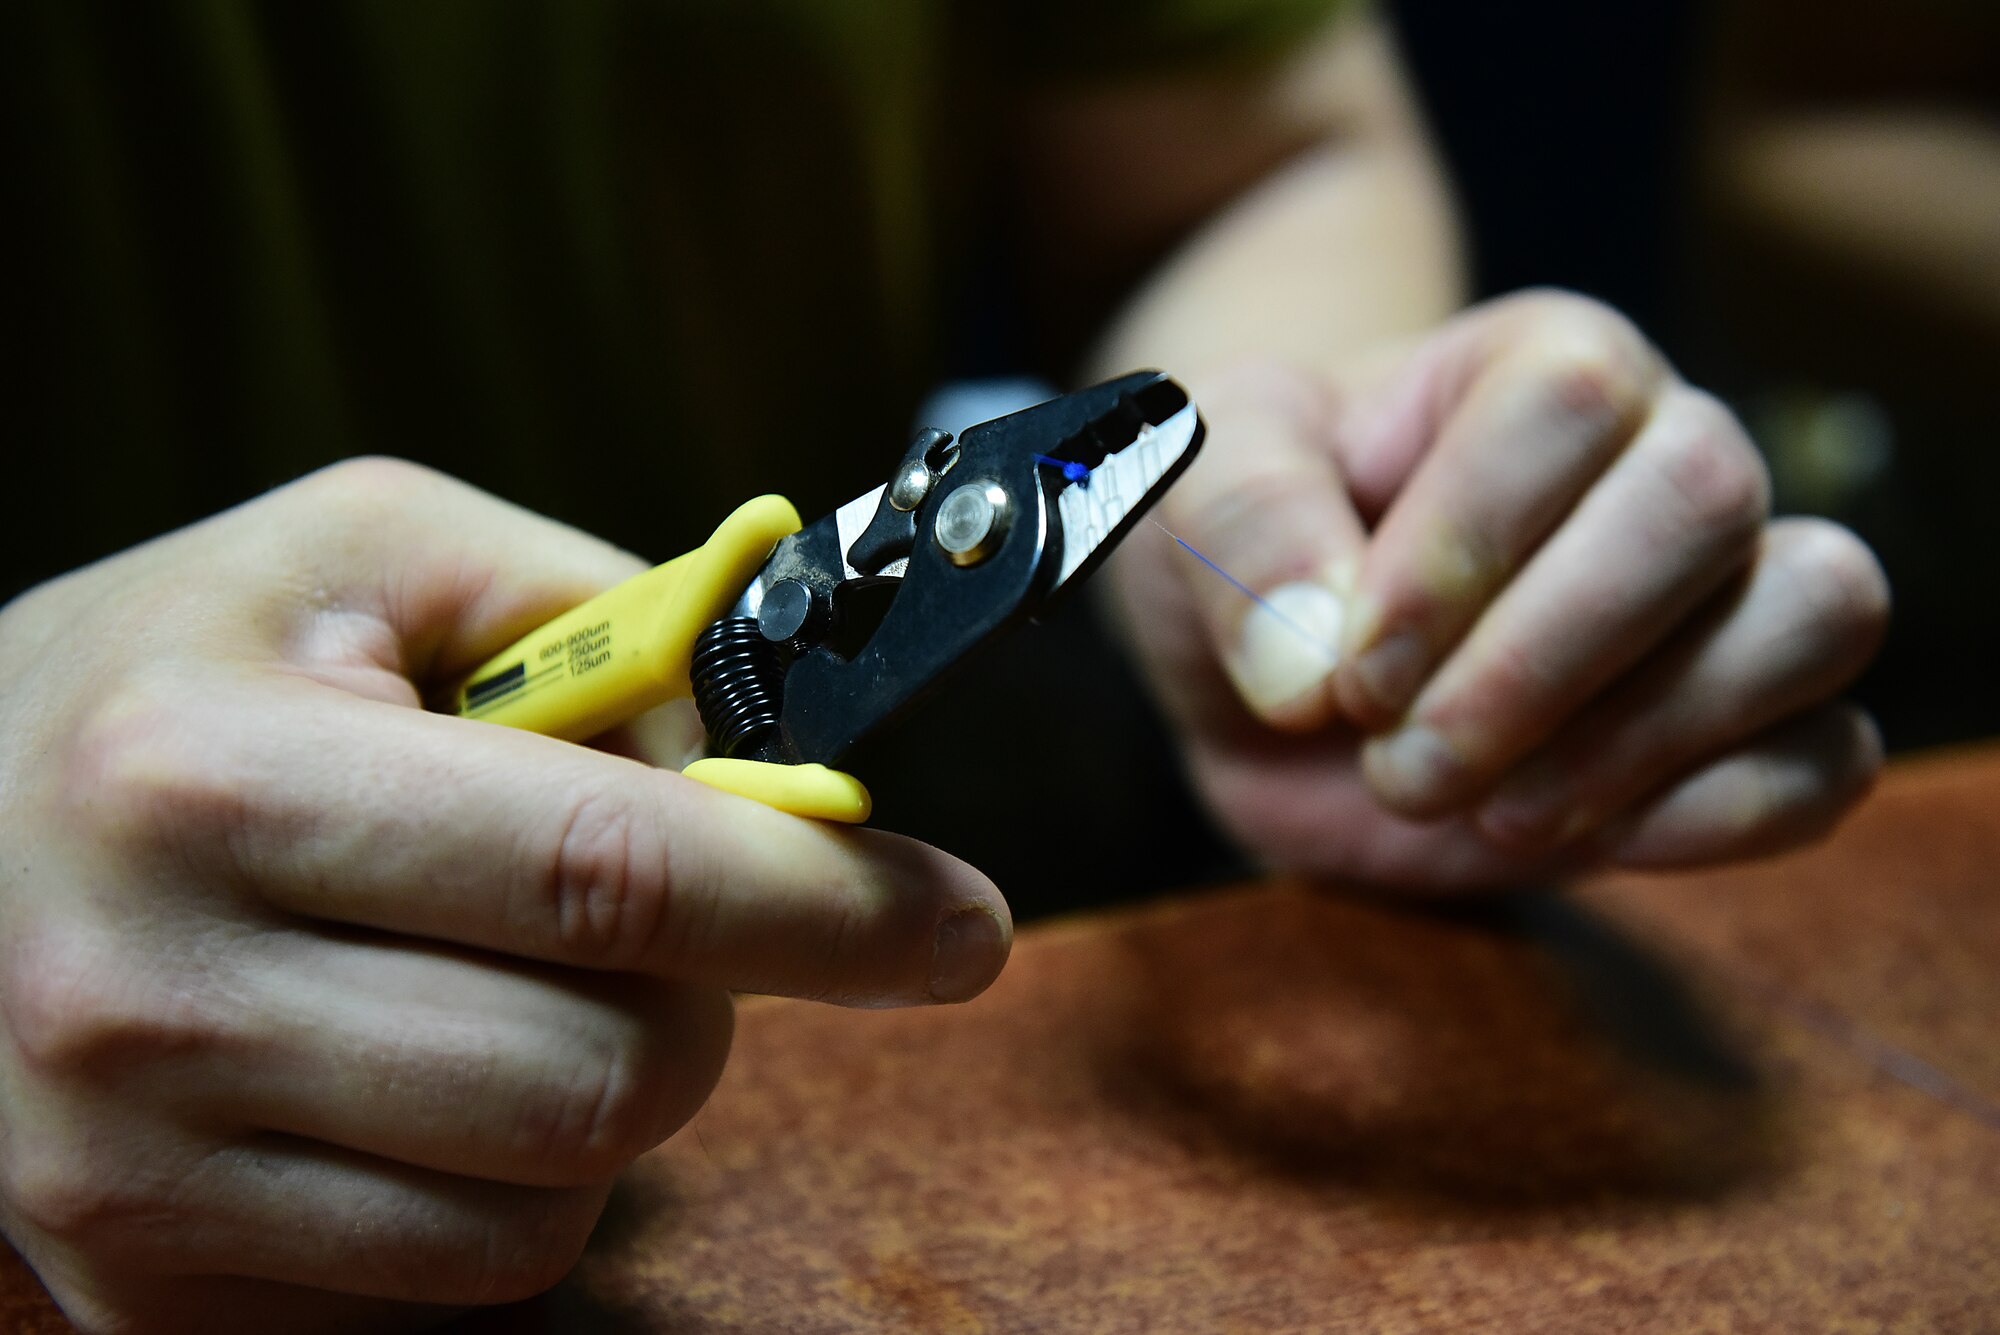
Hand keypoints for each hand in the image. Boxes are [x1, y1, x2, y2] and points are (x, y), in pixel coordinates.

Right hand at [0, 460, 1009, 1332]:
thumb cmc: (168, 676)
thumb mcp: (364, 557)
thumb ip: (599, 615)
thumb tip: (789, 751)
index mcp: (216, 778)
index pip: (610, 875)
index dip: (829, 903)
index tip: (957, 923)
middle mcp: (154, 999)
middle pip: (607, 1076)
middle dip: (713, 1000)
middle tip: (678, 927)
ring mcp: (134, 1181)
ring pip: (547, 1214)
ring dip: (607, 1097)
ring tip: (509, 982)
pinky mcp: (146, 1296)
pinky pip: (452, 1293)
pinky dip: (502, 1191)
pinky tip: (424, 1077)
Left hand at [1108, 291, 1888, 888]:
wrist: (1278, 672)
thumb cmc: (1246, 549)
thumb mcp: (1188, 497)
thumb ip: (1239, 531)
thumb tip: (1313, 666)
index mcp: (1533, 365)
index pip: (1568, 403)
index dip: (1459, 550)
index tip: (1344, 667)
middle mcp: (1655, 455)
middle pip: (1706, 498)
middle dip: (1539, 663)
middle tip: (1399, 757)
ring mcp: (1721, 593)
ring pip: (1813, 612)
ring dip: (1639, 738)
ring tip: (1485, 810)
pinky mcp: (1741, 731)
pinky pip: (1827, 761)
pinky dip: (1713, 817)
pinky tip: (1561, 834)